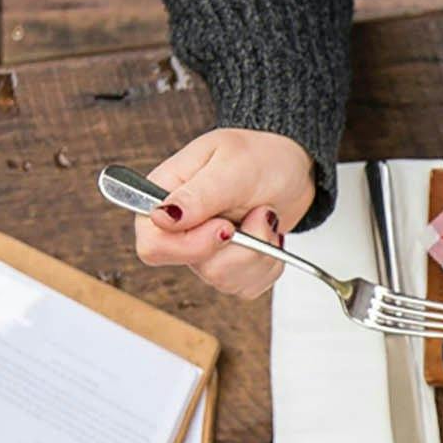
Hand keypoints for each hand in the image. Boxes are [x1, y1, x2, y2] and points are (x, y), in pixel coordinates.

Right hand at [133, 128, 318, 296]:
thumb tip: (160, 217)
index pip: (153, 244)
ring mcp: (204, 250)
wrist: (289, 169)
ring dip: (259, 251)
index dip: (189, 246)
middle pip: (196, 266)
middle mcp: (178, 228)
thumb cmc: (257, 156)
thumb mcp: (231, 166)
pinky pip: (246, 286)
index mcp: (163, 197)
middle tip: (260, 213)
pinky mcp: (230, 266)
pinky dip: (269, 265)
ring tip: (266, 217)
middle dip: (240, 247)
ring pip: (224, 280)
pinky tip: (269, 237)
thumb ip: (198, 195)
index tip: (225, 227)